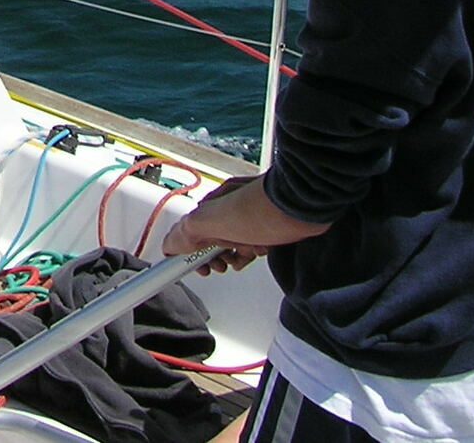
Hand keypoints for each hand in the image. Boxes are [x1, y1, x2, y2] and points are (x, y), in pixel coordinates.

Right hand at [162, 174, 299, 271]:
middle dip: (214, 256)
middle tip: (222, 263)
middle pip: (209, 241)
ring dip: (236, 254)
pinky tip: (260, 249)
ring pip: (232, 244)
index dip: (188, 254)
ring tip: (246, 254)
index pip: (187, 233)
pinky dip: (253, 250)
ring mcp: (247, 217)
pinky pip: (252, 243)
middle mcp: (226, 209)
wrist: (304, 205)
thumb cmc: (264, 209)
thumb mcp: (216, 222)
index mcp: (210, 207)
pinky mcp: (266, 224)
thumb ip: (188, 233)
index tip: (192, 269)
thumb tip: (169, 245)